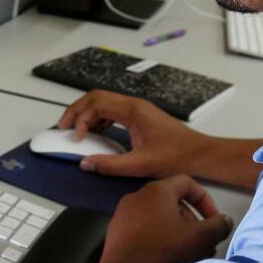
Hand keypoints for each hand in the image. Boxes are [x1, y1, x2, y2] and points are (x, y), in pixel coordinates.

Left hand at [39, 175, 232, 262]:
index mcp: (156, 191)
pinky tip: (168, 262)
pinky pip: (143, 233)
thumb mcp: (201, 237)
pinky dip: (159, 242)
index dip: (205, 200)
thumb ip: (218, 225)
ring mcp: (123, 216)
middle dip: (193, 223)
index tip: (214, 221)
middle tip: (204, 244)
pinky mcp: (116, 235)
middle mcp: (136, 198)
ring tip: (190, 257)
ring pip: (158, 221)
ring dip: (178, 235)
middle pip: (172, 203)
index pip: (186, 183)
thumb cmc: (165, 250)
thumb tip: (225, 220)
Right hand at [57, 90, 209, 177]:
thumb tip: (85, 163)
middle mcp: (133, 104)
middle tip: (62, 127)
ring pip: (103, 102)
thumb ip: (110, 165)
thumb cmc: (175, 157)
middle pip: (96, 97)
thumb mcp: (140, 165)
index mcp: (133, 110)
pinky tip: (95, 133)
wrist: (200, 154)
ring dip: (87, 113)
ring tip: (75, 130)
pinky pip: (112, 110)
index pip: (96, 104)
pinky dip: (98, 119)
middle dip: (77, 110)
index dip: (80, 118)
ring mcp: (137, 109)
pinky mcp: (139, 116)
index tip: (76, 138)